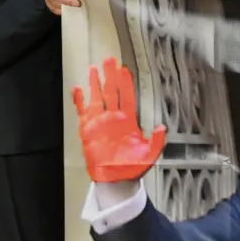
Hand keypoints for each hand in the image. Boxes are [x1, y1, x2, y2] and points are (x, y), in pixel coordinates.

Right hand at [74, 57, 166, 182]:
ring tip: (94, 68)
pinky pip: (82, 112)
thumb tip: (162, 127)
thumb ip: (157, 141)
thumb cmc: (133, 167)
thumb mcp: (149, 154)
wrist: (116, 180)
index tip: (124, 69)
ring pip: (97, 98)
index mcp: (129, 120)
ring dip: (95, 84)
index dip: (125, 83)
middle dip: (110, 76)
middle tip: (109, 60)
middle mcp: (114, 118)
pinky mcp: (87, 130)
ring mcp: (100, 122)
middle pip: (111, 92)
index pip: (127, 97)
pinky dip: (79, 100)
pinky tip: (77, 88)